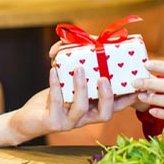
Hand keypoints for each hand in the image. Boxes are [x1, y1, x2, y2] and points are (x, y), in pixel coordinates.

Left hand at [0, 67, 136, 146]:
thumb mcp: (65, 80)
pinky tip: (53, 70)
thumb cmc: (52, 98)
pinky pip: (56, 103)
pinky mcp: (52, 122)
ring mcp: (68, 122)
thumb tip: (75, 40)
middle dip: (107, 96)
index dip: (126, 99)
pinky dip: (56, 85)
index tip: (135, 86)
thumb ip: (72, 60)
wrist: (29, 119)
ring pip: (80, 109)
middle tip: (104, 78)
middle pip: (104, 114)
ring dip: (81, 87)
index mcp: (93, 110)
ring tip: (79, 68)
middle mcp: (84, 119)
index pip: (114, 107)